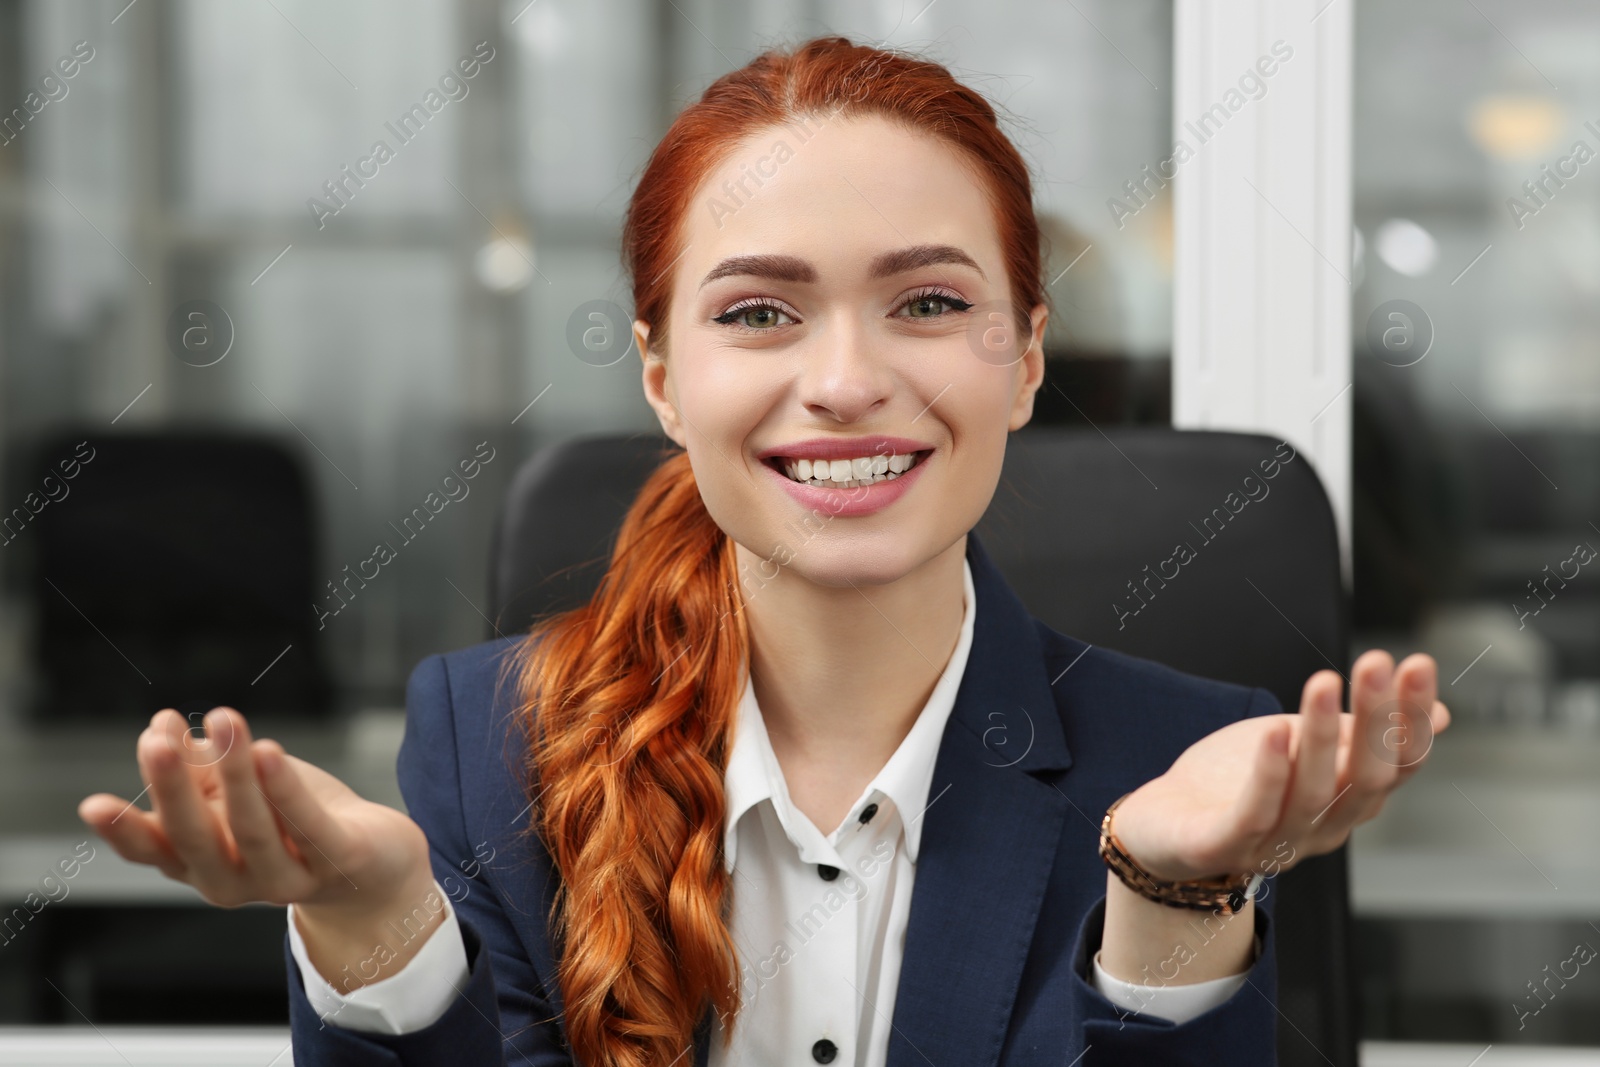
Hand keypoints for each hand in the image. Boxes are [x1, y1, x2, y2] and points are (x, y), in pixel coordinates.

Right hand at [78, 707, 431, 914]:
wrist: (377, 864)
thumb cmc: (294, 818)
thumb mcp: (240, 788)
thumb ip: (200, 765)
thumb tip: (161, 726)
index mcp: (200, 862)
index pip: (153, 850)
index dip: (123, 831)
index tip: (92, 803)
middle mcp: (236, 880)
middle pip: (197, 840)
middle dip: (173, 790)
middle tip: (155, 741)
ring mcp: (287, 879)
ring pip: (254, 830)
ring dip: (236, 774)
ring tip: (223, 722)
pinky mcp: (339, 863)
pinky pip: (310, 827)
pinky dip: (287, 792)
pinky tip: (269, 751)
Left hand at [1110, 650, 1450, 883]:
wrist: (1160, 830)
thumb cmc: (1234, 783)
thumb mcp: (1301, 747)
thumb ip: (1360, 734)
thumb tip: (1441, 714)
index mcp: (1346, 804)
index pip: (1395, 765)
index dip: (1411, 719)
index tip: (1416, 663)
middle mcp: (1322, 830)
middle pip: (1363, 779)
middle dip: (1376, 721)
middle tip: (1376, 662)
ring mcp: (1274, 845)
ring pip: (1312, 794)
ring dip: (1320, 737)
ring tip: (1323, 681)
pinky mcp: (1223, 847)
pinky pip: (1254, 814)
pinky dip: (1269, 774)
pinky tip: (1276, 731)